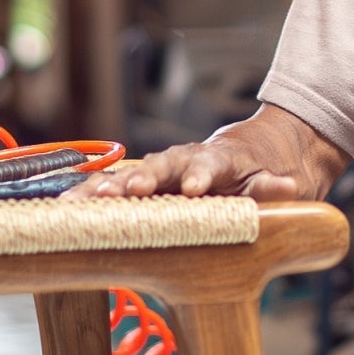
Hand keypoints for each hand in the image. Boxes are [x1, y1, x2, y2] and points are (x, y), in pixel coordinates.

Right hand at [74, 138, 300, 201]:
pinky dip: (94, 194)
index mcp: (224, 158)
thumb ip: (278, 187)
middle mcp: (190, 159)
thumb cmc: (274, 170)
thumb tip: (288, 187)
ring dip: (107, 187)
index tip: (194, 188)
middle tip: (121, 192)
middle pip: (162, 166)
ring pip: (134, 174)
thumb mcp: (288, 181)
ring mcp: (169, 169)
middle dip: (141, 179)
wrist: (271, 148)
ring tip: (77, 201)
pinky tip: (65, 206)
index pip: (211, 164)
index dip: (202, 175)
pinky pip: (120, 188)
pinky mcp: (153, 182)